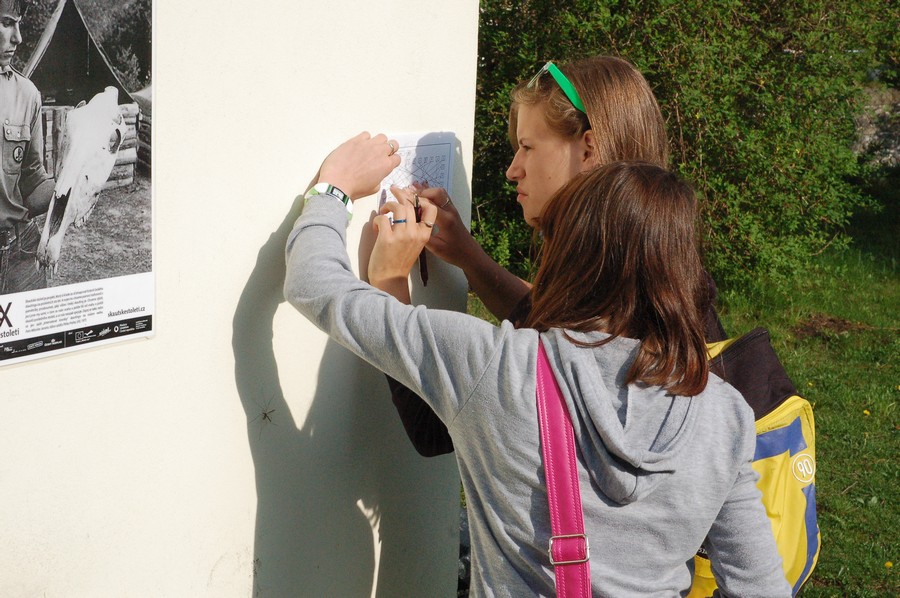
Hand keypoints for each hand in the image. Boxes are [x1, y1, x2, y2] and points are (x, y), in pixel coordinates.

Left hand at [317, 132, 400, 199]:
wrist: (337, 183)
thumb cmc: (353, 188)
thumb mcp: (373, 189)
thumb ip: (379, 178)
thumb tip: (377, 175)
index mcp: (386, 166)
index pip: (397, 158)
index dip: (392, 160)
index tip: (387, 162)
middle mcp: (379, 152)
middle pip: (393, 144)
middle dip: (389, 149)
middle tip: (381, 154)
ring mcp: (368, 144)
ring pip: (382, 137)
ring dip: (378, 142)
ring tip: (370, 149)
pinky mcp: (356, 140)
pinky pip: (366, 134)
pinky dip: (365, 139)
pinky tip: (359, 146)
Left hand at [368, 187, 438, 301]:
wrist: (391, 279)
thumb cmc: (401, 262)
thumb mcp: (415, 244)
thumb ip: (414, 229)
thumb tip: (406, 210)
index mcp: (424, 234)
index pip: (431, 209)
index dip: (419, 199)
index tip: (410, 197)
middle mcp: (415, 233)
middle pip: (410, 204)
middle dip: (400, 194)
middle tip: (393, 191)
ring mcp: (401, 235)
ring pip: (397, 207)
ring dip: (388, 205)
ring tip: (384, 211)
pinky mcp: (386, 238)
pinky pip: (382, 218)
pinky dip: (377, 219)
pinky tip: (376, 227)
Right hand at [412, 184, 478, 268]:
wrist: (469, 252)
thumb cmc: (453, 252)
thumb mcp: (436, 248)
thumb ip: (423, 236)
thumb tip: (409, 226)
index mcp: (446, 220)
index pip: (429, 205)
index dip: (415, 202)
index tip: (402, 202)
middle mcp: (450, 211)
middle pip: (437, 193)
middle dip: (421, 192)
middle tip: (406, 195)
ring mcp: (452, 209)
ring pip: (439, 192)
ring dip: (425, 191)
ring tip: (410, 191)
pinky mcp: (451, 210)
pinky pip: (440, 197)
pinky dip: (430, 193)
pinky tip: (419, 191)